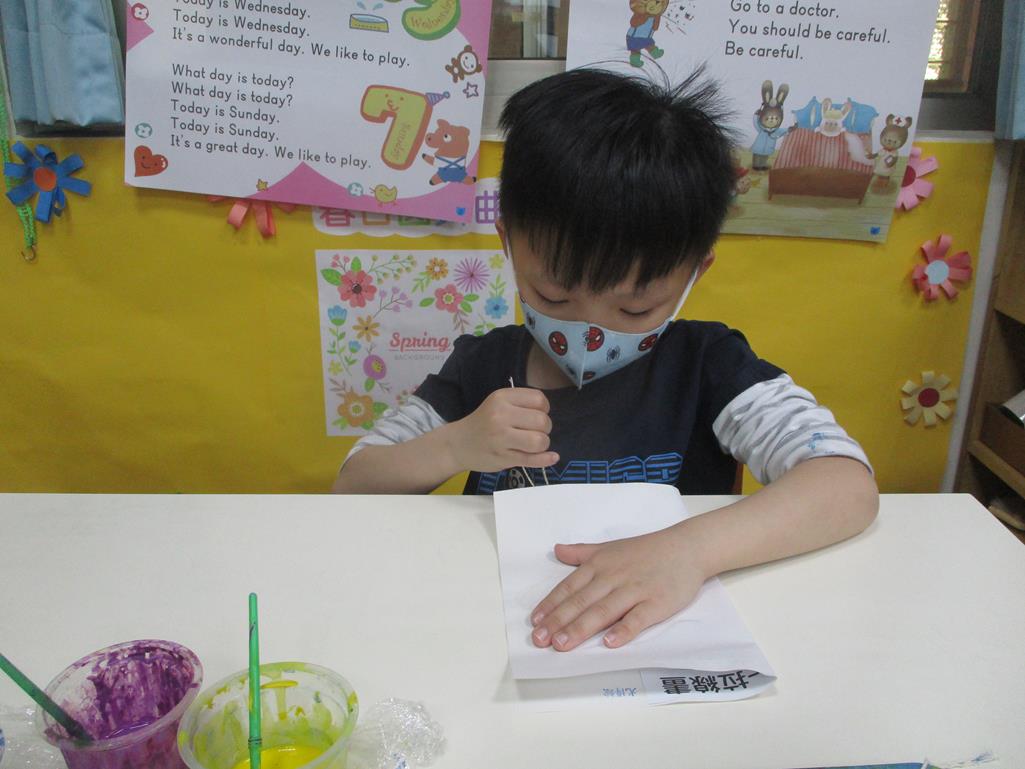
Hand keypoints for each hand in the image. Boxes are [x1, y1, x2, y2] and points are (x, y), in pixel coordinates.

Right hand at [449, 388, 557, 472]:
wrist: (458, 444)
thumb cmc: (482, 423)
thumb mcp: (498, 403)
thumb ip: (521, 404)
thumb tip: (548, 414)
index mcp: (501, 398)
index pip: (538, 399)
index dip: (544, 409)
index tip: (535, 415)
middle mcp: (500, 416)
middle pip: (542, 420)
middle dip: (545, 428)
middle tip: (534, 432)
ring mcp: (501, 438)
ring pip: (539, 441)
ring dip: (543, 444)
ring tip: (534, 444)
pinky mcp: (503, 458)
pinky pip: (532, 459)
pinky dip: (546, 459)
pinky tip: (552, 457)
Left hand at [529, 523, 707, 650]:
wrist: (686, 548)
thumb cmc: (646, 550)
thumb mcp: (610, 547)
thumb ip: (582, 553)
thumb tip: (556, 551)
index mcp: (600, 565)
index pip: (569, 587)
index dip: (551, 604)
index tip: (535, 621)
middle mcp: (613, 577)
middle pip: (581, 601)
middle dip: (558, 621)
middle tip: (540, 639)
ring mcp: (635, 590)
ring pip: (603, 611)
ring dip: (581, 628)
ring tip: (562, 644)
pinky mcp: (656, 603)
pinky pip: (637, 618)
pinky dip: (624, 630)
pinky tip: (610, 643)